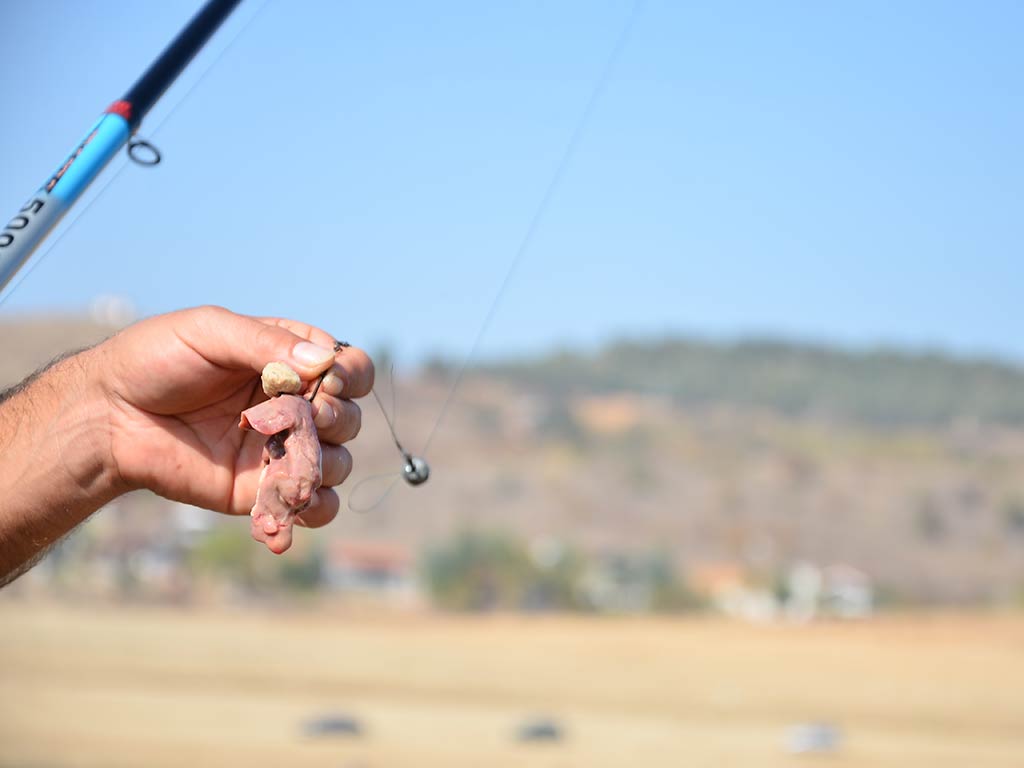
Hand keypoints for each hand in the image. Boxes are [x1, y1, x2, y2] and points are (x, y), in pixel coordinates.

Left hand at [95, 305, 373, 530]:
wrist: (108, 417)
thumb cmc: (154, 361)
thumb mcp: (209, 332)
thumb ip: (266, 342)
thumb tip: (321, 363)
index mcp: (288, 361)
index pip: (348, 366)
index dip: (350, 374)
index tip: (328, 381)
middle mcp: (292, 405)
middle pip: (351, 416)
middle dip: (339, 417)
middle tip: (308, 415)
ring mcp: (280, 449)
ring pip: (339, 462)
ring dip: (328, 460)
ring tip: (292, 453)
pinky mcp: (262, 489)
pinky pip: (313, 505)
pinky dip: (316, 506)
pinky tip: (294, 497)